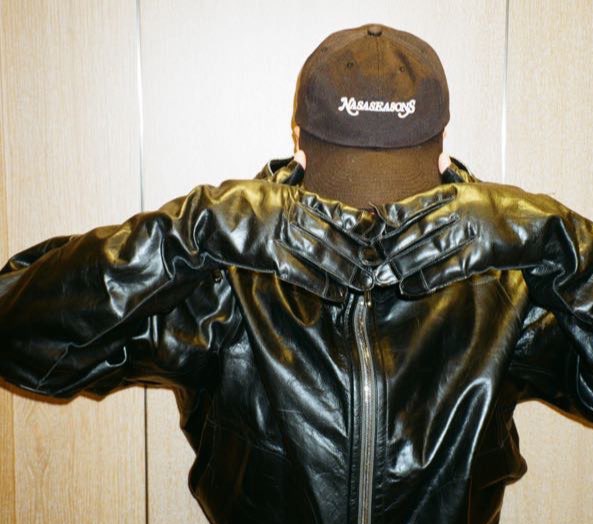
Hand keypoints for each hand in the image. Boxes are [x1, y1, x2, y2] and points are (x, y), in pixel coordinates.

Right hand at [192, 181, 375, 301]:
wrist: (206, 220)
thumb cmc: (235, 199)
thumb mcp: (263, 180)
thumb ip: (289, 172)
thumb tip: (305, 153)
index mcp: (293, 197)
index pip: (334, 208)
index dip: (358, 221)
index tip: (377, 232)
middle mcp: (291, 217)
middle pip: (333, 235)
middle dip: (358, 252)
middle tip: (378, 265)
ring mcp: (281, 238)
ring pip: (321, 256)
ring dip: (345, 272)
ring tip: (363, 283)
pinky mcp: (269, 258)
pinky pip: (300, 274)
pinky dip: (320, 285)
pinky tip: (336, 293)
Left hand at [372, 182, 576, 295]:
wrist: (542, 226)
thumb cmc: (507, 206)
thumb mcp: (481, 186)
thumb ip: (455, 178)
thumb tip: (439, 156)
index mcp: (458, 194)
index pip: (418, 202)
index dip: (394, 213)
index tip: (374, 222)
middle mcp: (462, 211)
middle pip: (418, 229)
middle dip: (391, 246)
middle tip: (369, 258)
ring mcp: (472, 233)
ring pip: (428, 251)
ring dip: (402, 265)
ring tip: (382, 276)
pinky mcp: (481, 255)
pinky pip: (448, 270)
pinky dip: (426, 280)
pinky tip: (408, 286)